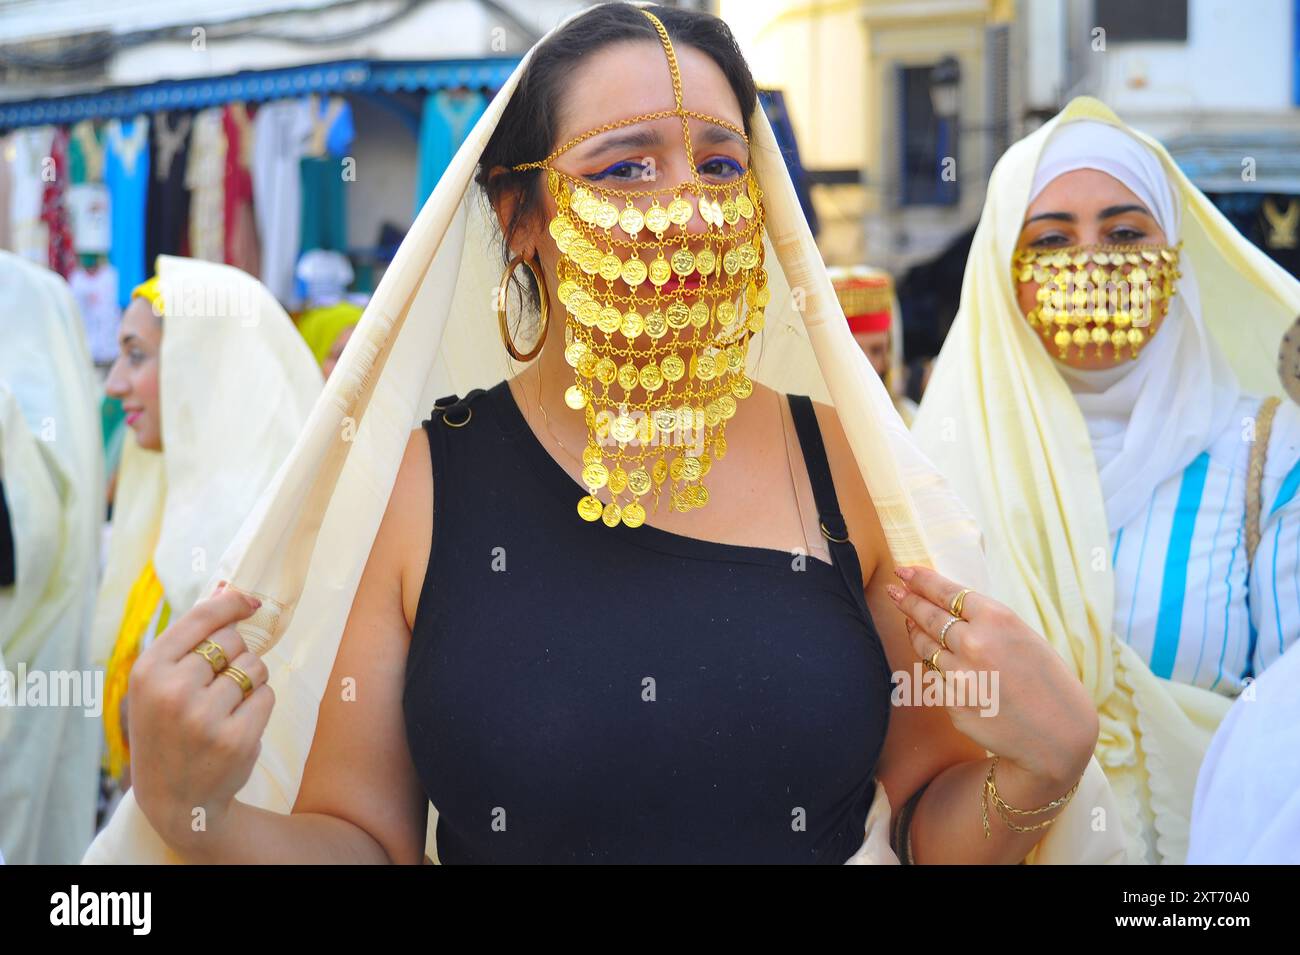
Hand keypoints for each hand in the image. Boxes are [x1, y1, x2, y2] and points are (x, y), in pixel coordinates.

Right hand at [126, 584, 273, 854]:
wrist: (176, 800)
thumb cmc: (168, 730)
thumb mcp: (159, 683)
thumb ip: (190, 637)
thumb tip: (227, 586)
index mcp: (147, 671)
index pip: (201, 618)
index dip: (231, 603)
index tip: (250, 600)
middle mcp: (172, 691)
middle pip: (233, 641)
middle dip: (234, 657)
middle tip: (214, 688)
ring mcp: (205, 717)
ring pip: (254, 666)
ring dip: (249, 681)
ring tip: (224, 708)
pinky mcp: (236, 738)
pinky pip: (267, 695)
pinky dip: (259, 705)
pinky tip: (236, 725)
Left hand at [886, 565, 1097, 788]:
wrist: (1058, 734)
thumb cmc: (1046, 681)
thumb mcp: (1022, 636)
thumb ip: (985, 621)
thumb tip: (946, 607)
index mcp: (997, 619)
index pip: (947, 592)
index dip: (921, 580)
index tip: (904, 572)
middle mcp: (974, 643)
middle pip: (928, 616)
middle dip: (908, 601)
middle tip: (894, 591)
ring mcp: (960, 675)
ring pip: (925, 646)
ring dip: (914, 631)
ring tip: (908, 619)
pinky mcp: (952, 702)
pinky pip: (934, 676)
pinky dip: (934, 666)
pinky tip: (934, 658)